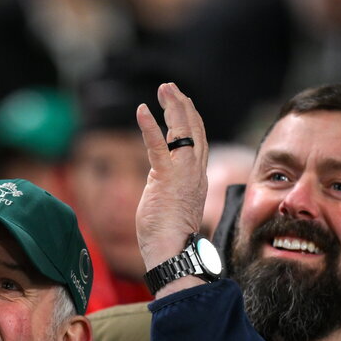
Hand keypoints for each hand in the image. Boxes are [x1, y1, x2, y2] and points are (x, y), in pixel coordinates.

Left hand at [134, 83, 208, 271]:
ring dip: (173, 107)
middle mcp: (194, 172)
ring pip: (182, 131)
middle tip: (170, 87)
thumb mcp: (170, 204)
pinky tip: (142, 110)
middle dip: (183, 105)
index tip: (183, 103)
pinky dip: (150, 127)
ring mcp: (183, 174)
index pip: (198, 142)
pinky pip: (158, 146)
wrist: (172, 253)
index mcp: (196, 178)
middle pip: (194, 130)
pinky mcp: (166, 179)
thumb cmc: (168, 237)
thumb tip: (158, 184)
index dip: (191, 119)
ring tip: (164, 88)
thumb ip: (168, 188)